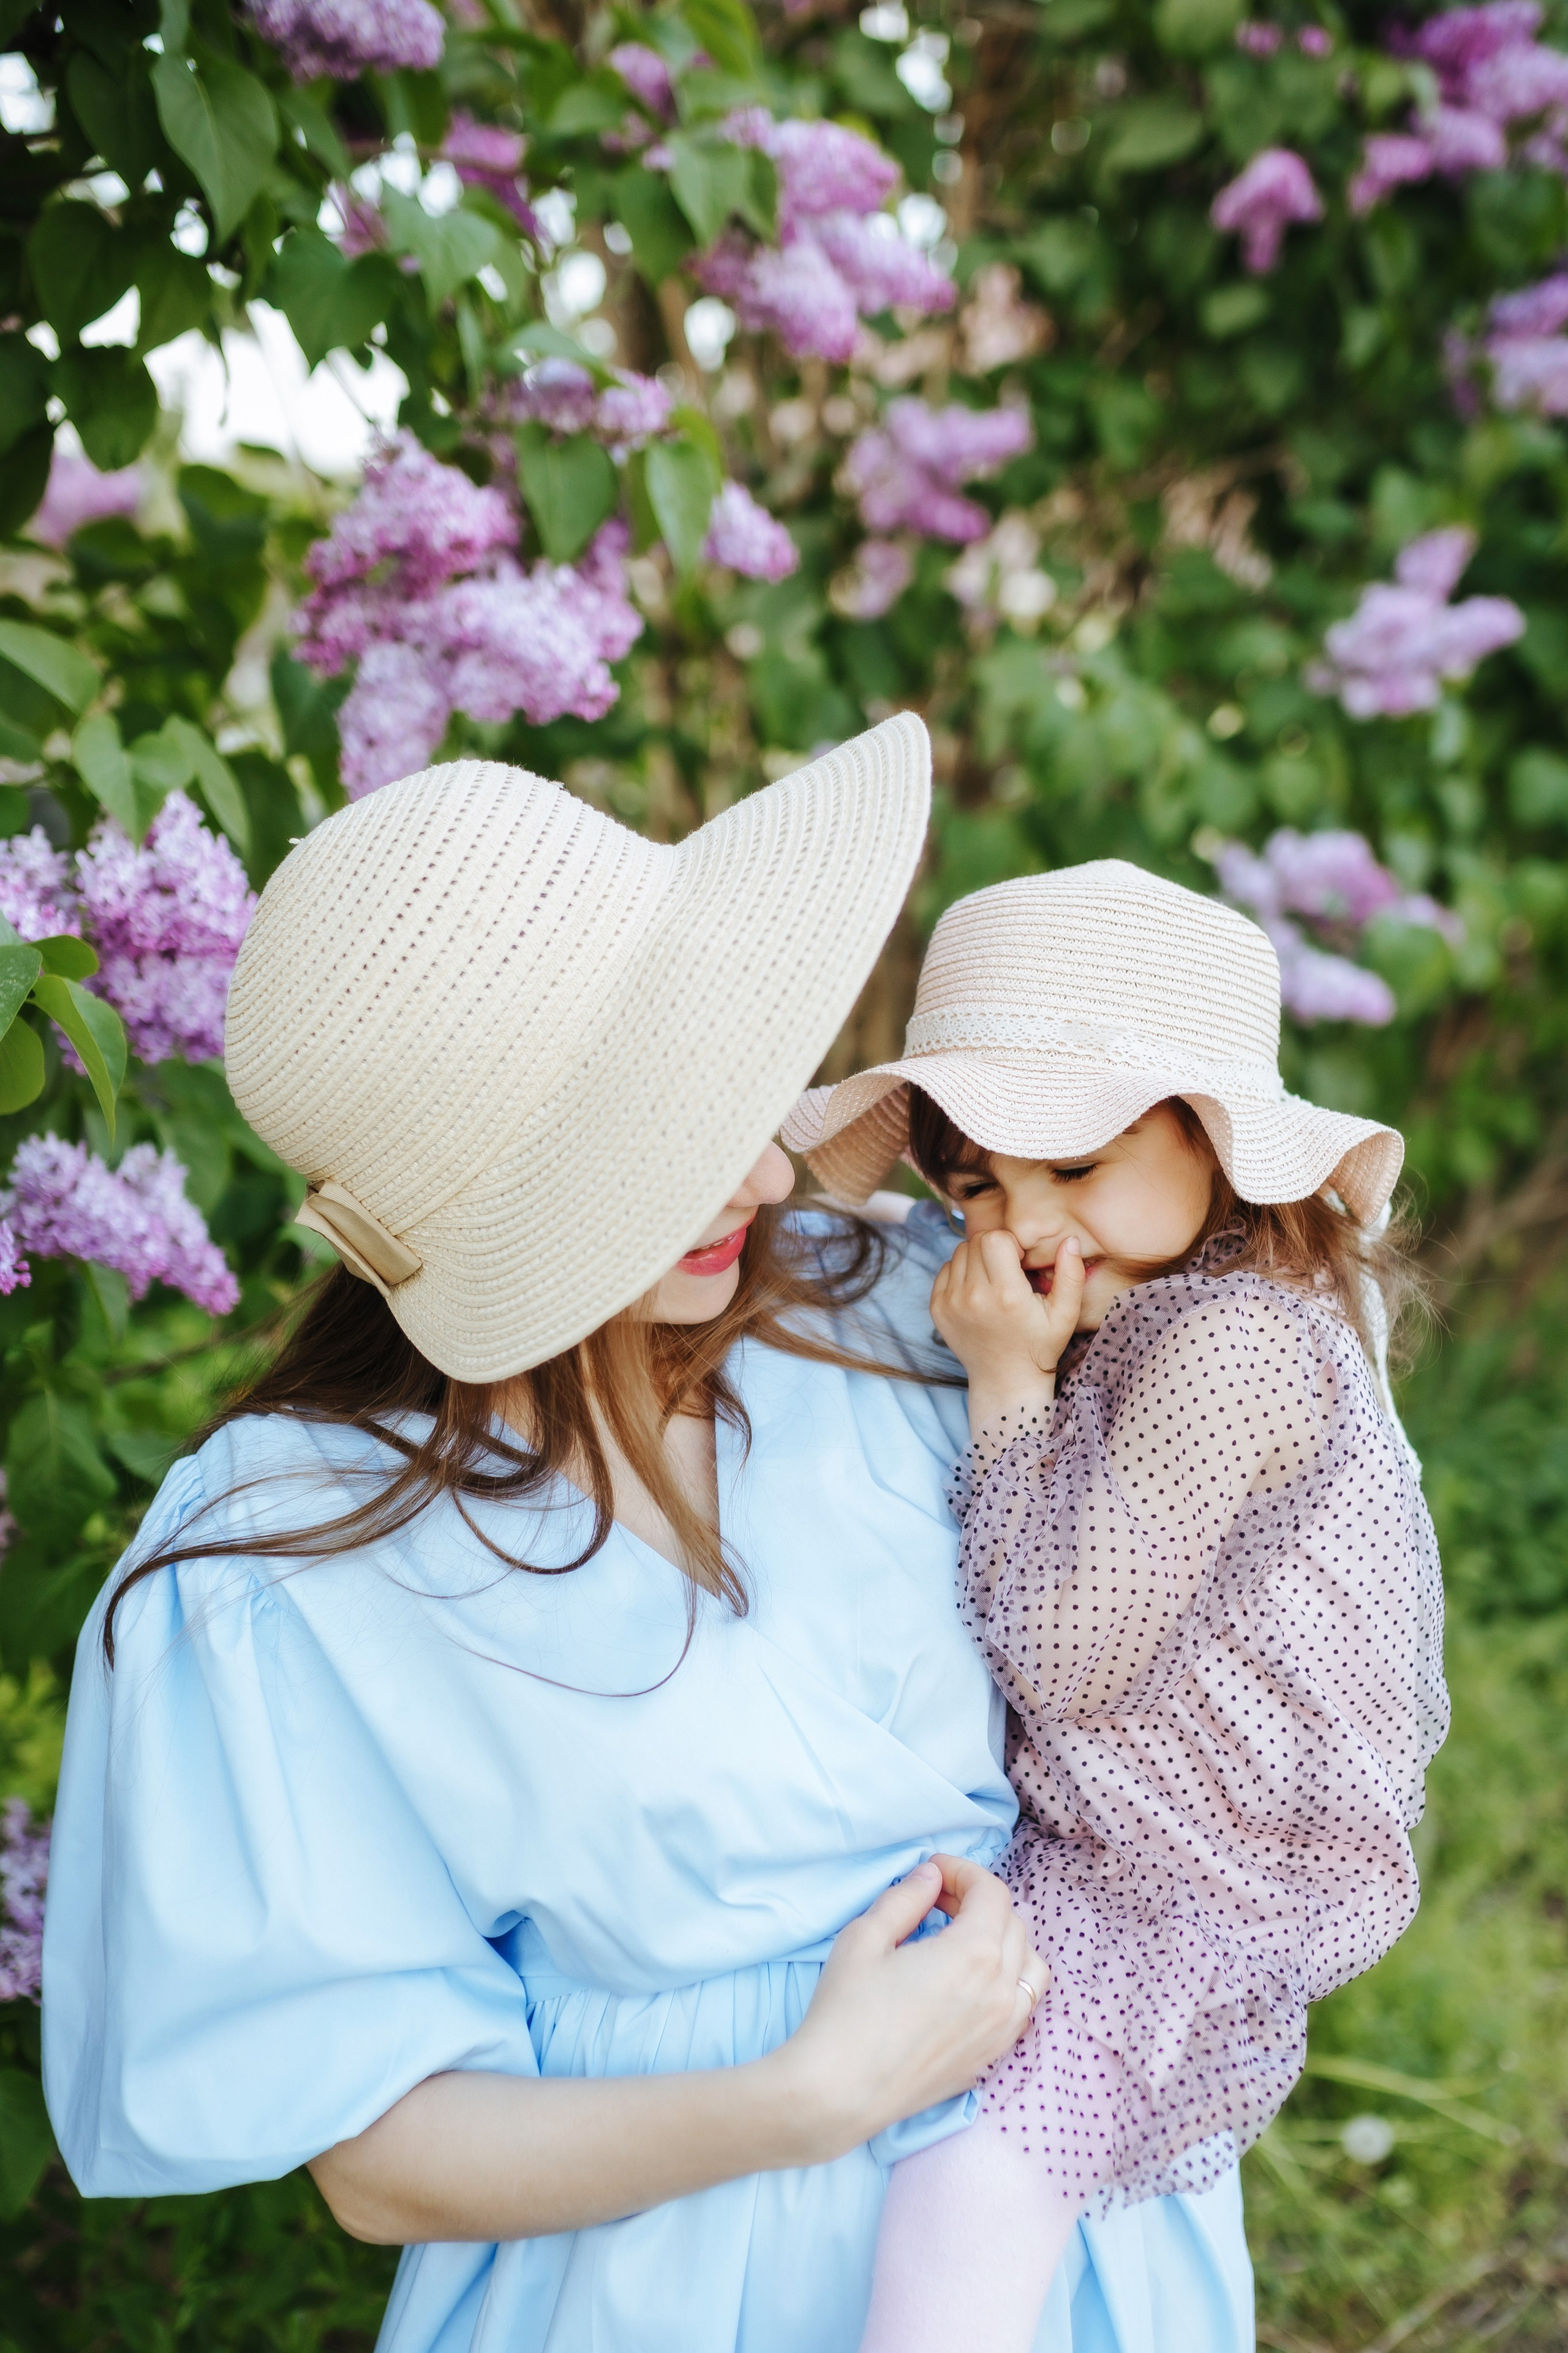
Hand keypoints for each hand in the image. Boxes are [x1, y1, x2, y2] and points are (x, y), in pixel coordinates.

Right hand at [774, 1856, 1049, 2162]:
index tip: (932, 1872)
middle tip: (938, 1901)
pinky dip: (1008, 1984)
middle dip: (979, 1902)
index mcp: (974, 1954)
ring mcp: (1001, 2032)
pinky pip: (1021, 2010)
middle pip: (1014, 1925)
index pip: (992, 1892)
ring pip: (1031, 1969)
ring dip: (1004, 1942)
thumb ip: (906, 1898)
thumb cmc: (846, 2011)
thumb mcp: (865, 1937)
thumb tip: (931, 1877)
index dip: (964, 1871)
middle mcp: (1001, 1992)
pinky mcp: (990, 2060)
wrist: (839, 2093)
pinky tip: (968, 1986)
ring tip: (962, 1941)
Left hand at [930, 1230, 1085, 1429]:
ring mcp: (950, 1302)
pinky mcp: (937, 1308)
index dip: (1010, 1243)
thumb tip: (1070, 1240)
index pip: (995, 1238)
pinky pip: (945, 1269)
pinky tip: (978, 1291)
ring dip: (977, 1258)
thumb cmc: (1039, 1345)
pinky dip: (961, 1272)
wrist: (1005, 1380)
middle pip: (976, 1241)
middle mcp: (973, 1296)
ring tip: (993, 1280)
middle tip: (1007, 1270)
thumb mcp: (1065, 1314)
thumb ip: (1071, 1275)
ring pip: (959, 1252)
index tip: (1019, 1262)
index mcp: (1006, 1295)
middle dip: (993, 1247)